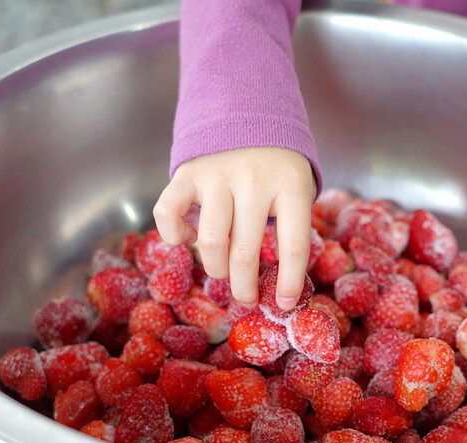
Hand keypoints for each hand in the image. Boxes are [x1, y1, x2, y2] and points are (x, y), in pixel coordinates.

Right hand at [153, 147, 315, 309]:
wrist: (250, 113)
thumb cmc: (278, 168)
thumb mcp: (298, 189)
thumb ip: (292, 227)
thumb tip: (282, 290)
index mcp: (291, 185)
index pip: (293, 247)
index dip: (289, 283)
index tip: (285, 304)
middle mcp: (254, 179)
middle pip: (245, 253)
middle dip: (244, 287)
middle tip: (246, 296)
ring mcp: (218, 174)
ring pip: (209, 242)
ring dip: (215, 267)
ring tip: (222, 269)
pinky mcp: (189, 171)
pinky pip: (168, 213)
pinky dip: (174, 235)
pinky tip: (188, 237)